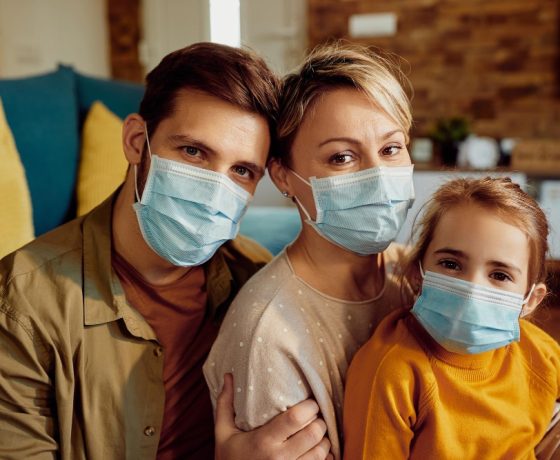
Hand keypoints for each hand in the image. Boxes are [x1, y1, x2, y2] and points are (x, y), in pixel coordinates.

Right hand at [215, 373, 332, 459]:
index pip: (295, 418)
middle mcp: (279, 458)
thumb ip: (225, 404)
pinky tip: (318, 451)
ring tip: (317, 433)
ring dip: (324, 440)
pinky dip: (325, 458)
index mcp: (263, 441)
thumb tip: (228, 375)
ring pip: (321, 452)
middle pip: (313, 433)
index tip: (310, 402)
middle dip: (319, 421)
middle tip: (315, 417)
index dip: (309, 407)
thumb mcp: (223, 433)